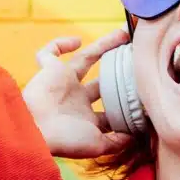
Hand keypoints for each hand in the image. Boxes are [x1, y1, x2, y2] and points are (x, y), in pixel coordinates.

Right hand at [22, 29, 131, 158]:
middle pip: (103, 79)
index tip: (145, 90)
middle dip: (120, 69)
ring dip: (104, 45)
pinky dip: (60, 44)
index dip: (126, 100)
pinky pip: (49, 52)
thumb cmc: (64, 140)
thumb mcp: (97, 145)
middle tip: (138, 56)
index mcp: (87, 118)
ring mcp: (63, 83)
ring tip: (124, 34)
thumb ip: (117, 141)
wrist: (33, 130)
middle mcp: (76, 99)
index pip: (111, 107)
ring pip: (86, 58)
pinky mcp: (48, 70)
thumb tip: (136, 135)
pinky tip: (77, 41)